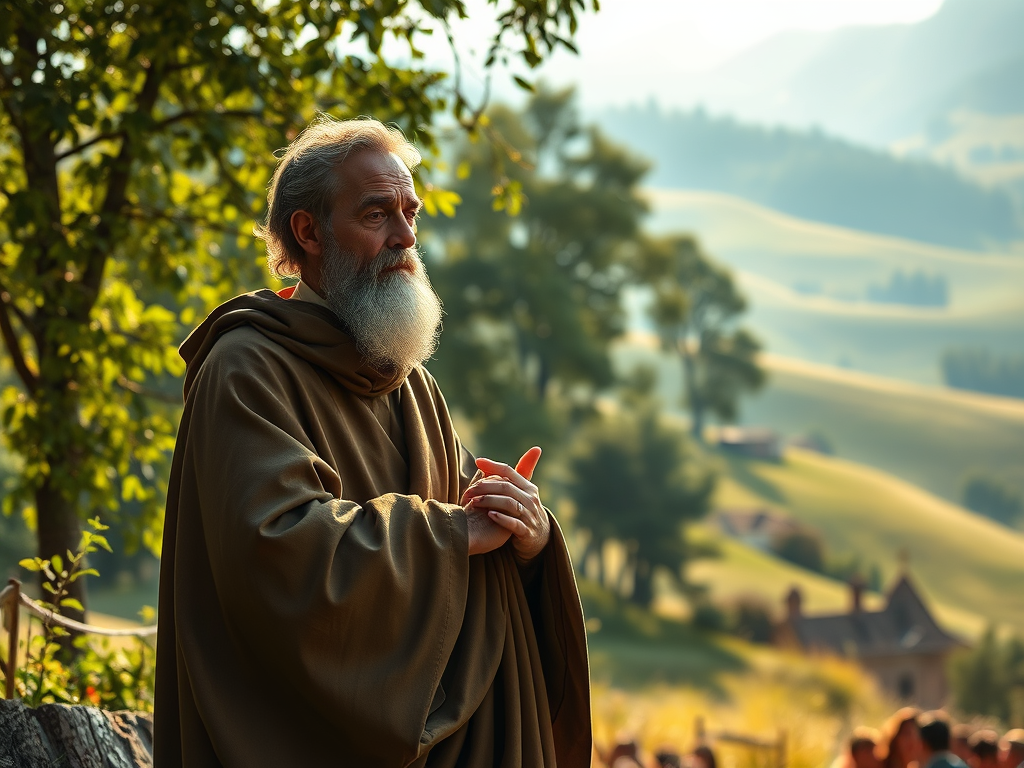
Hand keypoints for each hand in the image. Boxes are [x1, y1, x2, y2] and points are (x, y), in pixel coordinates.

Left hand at [462, 447, 549, 562]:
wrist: (540, 538)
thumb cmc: (524, 511)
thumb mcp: (521, 494)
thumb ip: (507, 477)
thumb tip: (482, 463)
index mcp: (528, 487)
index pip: (509, 471)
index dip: (493, 465)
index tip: (477, 461)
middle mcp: (530, 499)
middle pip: (506, 487)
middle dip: (486, 486)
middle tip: (470, 490)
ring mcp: (530, 515)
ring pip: (509, 503)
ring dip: (490, 501)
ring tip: (474, 502)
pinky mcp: (526, 531)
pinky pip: (514, 523)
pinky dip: (502, 518)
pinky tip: (490, 515)